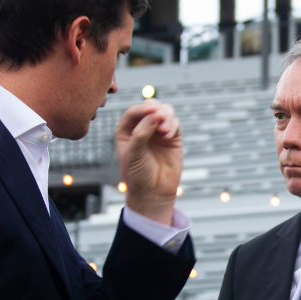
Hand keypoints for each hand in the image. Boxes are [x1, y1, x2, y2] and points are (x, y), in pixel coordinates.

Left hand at [116, 100, 182, 224]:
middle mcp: (142, 127)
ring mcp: (157, 131)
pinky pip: (174, 123)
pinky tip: (168, 136)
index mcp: (126, 129)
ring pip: (164, 112)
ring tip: (164, 130)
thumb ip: (141, 134)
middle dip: (156, 110)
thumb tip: (153, 115)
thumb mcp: (133, 154)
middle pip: (151, 107)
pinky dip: (172, 126)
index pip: (134, 111)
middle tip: (160, 118)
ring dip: (166, 116)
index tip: (150, 113)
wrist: (153, 192)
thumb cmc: (137, 175)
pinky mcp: (172, 137)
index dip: (142, 109)